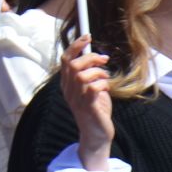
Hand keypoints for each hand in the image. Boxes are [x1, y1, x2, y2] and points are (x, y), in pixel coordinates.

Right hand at [57, 36, 113, 170]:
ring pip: (82, 75)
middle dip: (91, 58)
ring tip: (106, 77)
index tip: (87, 36)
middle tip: (104, 59)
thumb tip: (97, 56)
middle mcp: (68, 90)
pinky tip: (106, 90)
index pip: (65, 60)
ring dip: (98, 72)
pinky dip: (103, 85)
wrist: (96, 134)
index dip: (75, 46)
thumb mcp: (91, 88)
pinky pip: (93, 89)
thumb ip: (90, 74)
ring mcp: (77, 99)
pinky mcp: (88, 107)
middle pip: (73, 65)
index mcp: (67, 84)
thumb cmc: (96, 110)